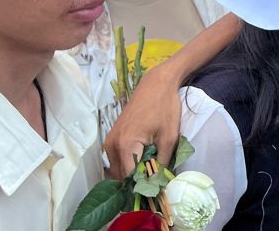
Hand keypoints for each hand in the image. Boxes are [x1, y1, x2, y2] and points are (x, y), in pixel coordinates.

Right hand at [103, 60, 182, 178]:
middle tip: (154, 189)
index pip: (130, 179)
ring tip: (150, 177)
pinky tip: (144, 165)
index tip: (155, 195)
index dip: (142, 189)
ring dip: (132, 176)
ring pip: (118, 169)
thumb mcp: (169, 138)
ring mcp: (109, 141)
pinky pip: (118, 160)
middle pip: (121, 177)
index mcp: (126, 146)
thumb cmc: (165, 108)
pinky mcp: (112, 138)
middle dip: (136, 184)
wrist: (156, 84)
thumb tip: (158, 185)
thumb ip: (162, 164)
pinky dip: (128, 166)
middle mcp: (112, 145)